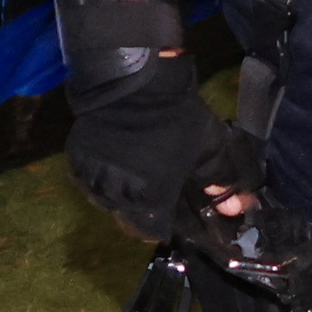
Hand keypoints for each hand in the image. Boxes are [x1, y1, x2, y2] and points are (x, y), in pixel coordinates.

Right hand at [60, 52, 250, 248]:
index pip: (154, 231)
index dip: (166, 224)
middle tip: (156, 188)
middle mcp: (116, 196)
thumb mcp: (209, 148)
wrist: (136, 80)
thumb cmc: (177, 117)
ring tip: (136, 170)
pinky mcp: (75, 160)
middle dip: (143, 209)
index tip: (172, 212)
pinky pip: (89, 179)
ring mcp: (91, 178)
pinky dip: (103, 174)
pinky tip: (117, 157)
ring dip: (120, 193)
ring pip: (106, 200)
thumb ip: (222, 181)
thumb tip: (236, 208)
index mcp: (149, 199)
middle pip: (128, 218)